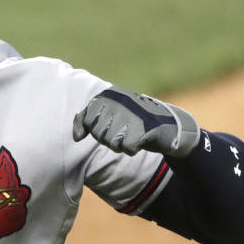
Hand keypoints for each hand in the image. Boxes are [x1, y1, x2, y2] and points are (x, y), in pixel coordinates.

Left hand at [72, 85, 199, 157]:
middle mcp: (119, 101)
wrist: (167, 126)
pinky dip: (133, 149)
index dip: (96, 129)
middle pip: (99, 134)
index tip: (110, 124)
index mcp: (108, 94)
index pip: (88, 119)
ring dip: (121, 145)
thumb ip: (87, 120)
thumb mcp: (107, 116)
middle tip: (124, 130)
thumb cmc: (131, 122)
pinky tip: (141, 140)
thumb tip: (76, 137)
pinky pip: (127, 148)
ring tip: (132, 134)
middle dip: (109, 139)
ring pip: (111, 142)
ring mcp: (132, 114)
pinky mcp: (144, 128)